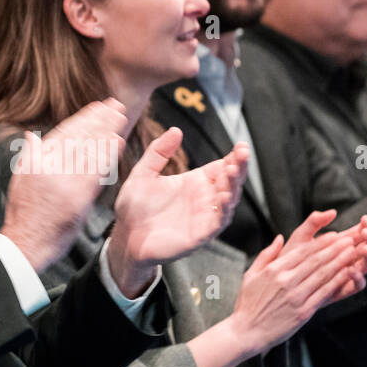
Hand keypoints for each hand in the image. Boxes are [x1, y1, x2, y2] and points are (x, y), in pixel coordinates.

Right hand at [0, 98, 126, 274]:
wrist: (26, 243)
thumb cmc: (23, 214)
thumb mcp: (20, 180)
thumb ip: (29, 154)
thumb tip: (30, 134)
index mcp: (37, 161)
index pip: (64, 133)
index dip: (83, 118)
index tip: (97, 107)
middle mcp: (49, 167)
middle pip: (80, 137)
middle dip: (99, 119)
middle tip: (115, 106)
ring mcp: (64, 182)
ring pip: (89, 150)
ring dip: (107, 132)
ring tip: (120, 119)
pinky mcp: (77, 197)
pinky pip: (96, 170)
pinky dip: (108, 154)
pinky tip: (118, 142)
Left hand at [107, 132, 248, 296]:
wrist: (124, 236)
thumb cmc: (134, 207)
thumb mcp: (144, 173)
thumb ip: (158, 152)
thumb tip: (176, 130)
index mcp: (194, 183)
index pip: (221, 168)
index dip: (233, 158)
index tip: (240, 145)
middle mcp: (203, 200)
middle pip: (230, 182)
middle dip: (239, 168)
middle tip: (243, 154)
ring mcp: (203, 218)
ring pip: (228, 202)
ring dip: (233, 187)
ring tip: (233, 171)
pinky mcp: (198, 236)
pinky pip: (216, 224)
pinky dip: (222, 211)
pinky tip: (223, 198)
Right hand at [222, 211, 366, 355]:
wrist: (247, 332)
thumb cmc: (248, 304)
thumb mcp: (250, 275)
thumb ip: (266, 255)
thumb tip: (279, 238)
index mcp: (274, 270)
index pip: (303, 252)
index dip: (321, 242)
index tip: (334, 235)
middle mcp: (286, 281)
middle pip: (316, 261)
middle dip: (335, 249)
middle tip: (350, 239)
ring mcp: (296, 297)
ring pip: (323, 275)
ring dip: (340, 262)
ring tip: (352, 253)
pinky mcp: (303, 312)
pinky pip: (323, 293)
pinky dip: (337, 282)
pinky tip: (347, 275)